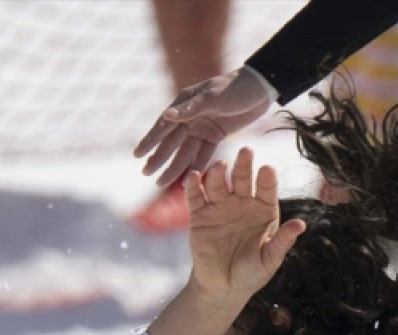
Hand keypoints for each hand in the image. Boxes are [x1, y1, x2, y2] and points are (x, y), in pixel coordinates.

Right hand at [135, 67, 272, 186]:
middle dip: (159, 158)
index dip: (150, 141)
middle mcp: (190, 116)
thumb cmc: (235, 88)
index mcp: (184, 103)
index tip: (137, 155)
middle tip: (146, 174)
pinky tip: (188, 179)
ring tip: (162, 183)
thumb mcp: (213, 97)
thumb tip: (165, 115)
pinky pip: (204, 153)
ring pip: (185, 151)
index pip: (163, 125)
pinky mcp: (216, 134)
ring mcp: (202, 126)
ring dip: (175, 166)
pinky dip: (196, 165)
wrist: (260, 88)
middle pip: (171, 142)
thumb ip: (190, 108)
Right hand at [185, 148, 304, 302]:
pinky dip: (193, 186)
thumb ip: (282, 241)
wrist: (224, 287)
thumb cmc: (252, 273)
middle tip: (246, 151)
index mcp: (264, 211)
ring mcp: (220, 207)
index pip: (267, 190)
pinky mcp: (199, 215)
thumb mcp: (270, 260)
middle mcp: (242, 203)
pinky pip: (195, 197)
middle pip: (242, 180)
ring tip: (220, 166)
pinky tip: (195, 177)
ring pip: (218, 184)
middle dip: (244, 166)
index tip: (267, 170)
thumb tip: (301, 224)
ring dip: (218, 174)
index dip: (267, 180)